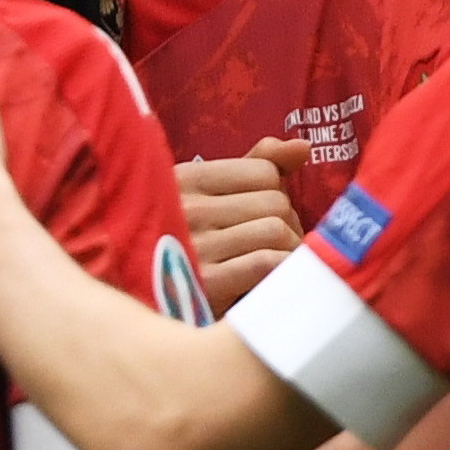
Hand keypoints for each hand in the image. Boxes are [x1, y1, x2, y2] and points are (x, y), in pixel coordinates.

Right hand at [177, 137, 309, 314]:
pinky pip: (266, 263)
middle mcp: (187, 208)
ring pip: (276, 231)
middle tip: (276, 243)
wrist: (147, 303)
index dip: (277, 191)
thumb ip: (255, 164)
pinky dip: (282, 270)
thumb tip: (303, 146)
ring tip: (276, 262)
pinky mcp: (205, 285)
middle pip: (275, 201)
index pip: (264, 170)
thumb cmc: (189, 242)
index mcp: (185, 178)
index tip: (266, 213)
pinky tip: (274, 281)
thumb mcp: (207, 196)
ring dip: (288, 249)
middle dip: (287, 223)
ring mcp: (195, 247)